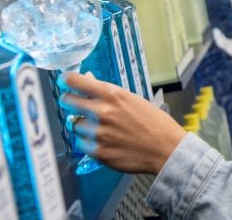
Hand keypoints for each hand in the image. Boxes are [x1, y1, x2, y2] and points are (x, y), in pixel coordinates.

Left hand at [57, 72, 186, 174]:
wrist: (166, 149)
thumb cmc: (154, 123)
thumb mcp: (133, 99)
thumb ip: (108, 92)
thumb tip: (88, 81)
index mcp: (113, 95)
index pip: (75, 81)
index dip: (66, 80)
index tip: (65, 81)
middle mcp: (102, 112)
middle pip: (67, 101)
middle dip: (70, 101)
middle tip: (76, 104)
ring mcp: (98, 133)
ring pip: (75, 125)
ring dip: (84, 125)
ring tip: (102, 128)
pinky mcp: (98, 152)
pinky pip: (81, 143)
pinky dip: (89, 142)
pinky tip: (105, 141)